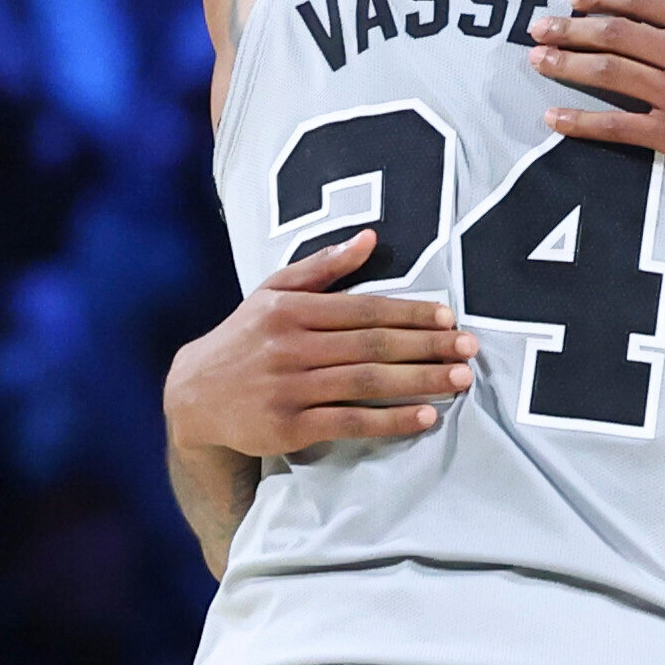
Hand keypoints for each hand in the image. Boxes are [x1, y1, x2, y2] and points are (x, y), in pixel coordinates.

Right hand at [167, 233, 473, 453]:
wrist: (193, 397)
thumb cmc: (244, 339)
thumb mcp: (272, 293)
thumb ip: (322, 267)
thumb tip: (370, 238)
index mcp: (290, 309)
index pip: (363, 309)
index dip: (410, 314)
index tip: (450, 318)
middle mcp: (290, 346)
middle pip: (371, 345)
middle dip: (426, 347)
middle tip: (470, 349)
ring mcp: (289, 388)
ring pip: (366, 382)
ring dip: (419, 381)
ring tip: (460, 380)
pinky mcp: (288, 426)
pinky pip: (349, 421)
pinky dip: (390, 420)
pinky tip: (425, 416)